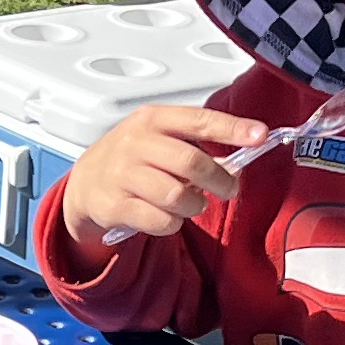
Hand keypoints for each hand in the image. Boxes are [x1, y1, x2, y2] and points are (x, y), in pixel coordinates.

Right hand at [61, 104, 267, 243]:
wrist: (84, 184)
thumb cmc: (130, 159)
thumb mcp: (158, 139)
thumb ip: (195, 145)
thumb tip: (236, 161)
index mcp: (152, 120)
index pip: (199, 120)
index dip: (232, 128)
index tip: (260, 135)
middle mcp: (135, 143)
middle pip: (191, 162)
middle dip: (219, 180)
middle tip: (228, 188)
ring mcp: (122, 175)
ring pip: (176, 195)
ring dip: (194, 205)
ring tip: (192, 203)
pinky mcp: (114, 206)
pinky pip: (160, 221)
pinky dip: (173, 224)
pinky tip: (168, 216)